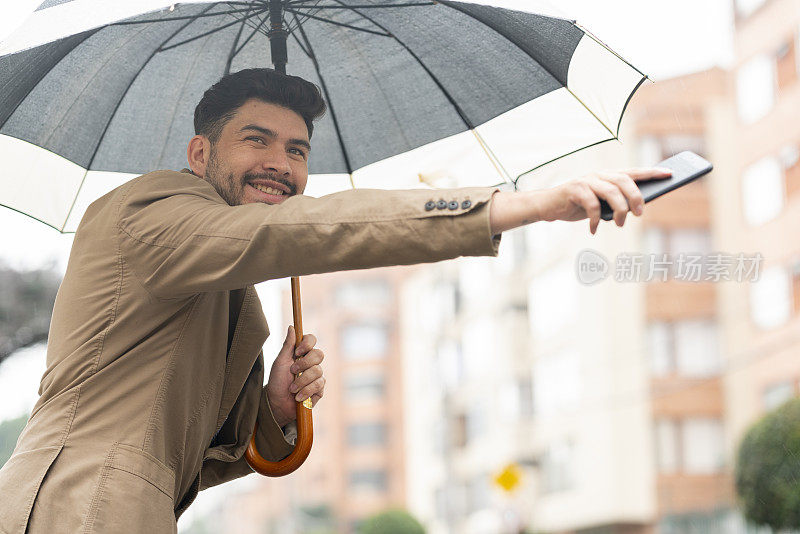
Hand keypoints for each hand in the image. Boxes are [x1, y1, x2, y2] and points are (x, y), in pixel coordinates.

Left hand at [266, 325, 325, 427]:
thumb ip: (288, 345)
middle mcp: (311, 363)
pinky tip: (298, 397)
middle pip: (319, 354)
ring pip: (317, 371)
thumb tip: (292, 327)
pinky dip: (306, 391)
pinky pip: (318, 385)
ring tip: (292, 389)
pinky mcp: (319, 389)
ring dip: (302, 381)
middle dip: (305, 364)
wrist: (277, 403)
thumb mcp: (280, 362)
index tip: (297, 351)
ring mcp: (316, 376)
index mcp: (301, 353)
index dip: (307, 344)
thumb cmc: (277, 381)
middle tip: (292, 371)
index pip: (312, 340)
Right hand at [535, 167, 671, 233]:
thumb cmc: (576, 205)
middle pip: (624, 180)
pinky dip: (595, 220)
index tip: (669, 174)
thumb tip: (639, 207)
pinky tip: (593, 229)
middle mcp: (598, 175)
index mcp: (607, 176)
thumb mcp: (600, 204)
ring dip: (619, 210)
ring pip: (611, 191)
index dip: (651, 172)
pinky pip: (592, 204)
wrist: (547, 206)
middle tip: (640, 214)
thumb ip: (616, 202)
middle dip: (636, 197)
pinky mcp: (574, 189)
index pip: (633, 172)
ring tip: (619, 224)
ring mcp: (586, 181)